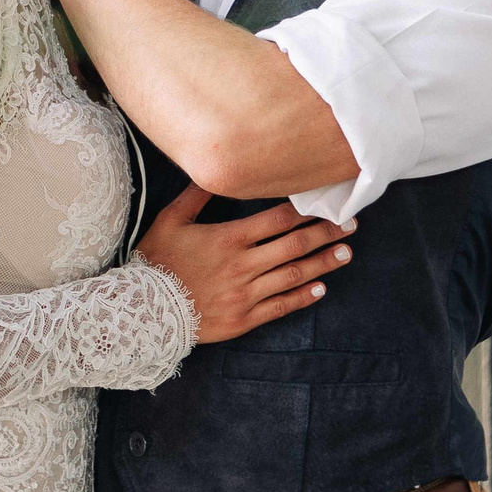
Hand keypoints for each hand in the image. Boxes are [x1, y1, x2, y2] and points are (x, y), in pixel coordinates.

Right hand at [133, 183, 355, 344]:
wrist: (141, 311)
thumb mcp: (169, 221)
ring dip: (322, 263)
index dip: (305, 211)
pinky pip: (280, 307)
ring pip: (292, 275)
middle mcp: (242, 265)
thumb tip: (215, 172)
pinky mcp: (243, 319)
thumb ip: (195, 196)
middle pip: (293, 245)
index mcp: (228, 238)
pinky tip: (321, 288)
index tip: (327, 203)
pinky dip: (302, 297)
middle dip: (324, 233)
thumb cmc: (155, 262)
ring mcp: (245, 294)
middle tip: (350, 225)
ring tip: (345, 253)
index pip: (276, 220)